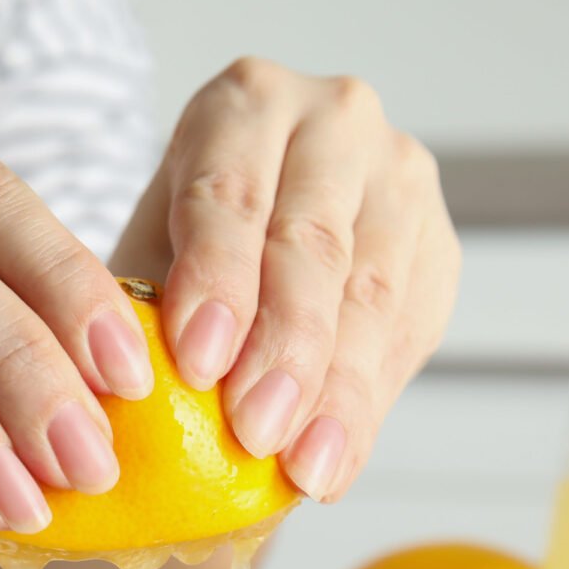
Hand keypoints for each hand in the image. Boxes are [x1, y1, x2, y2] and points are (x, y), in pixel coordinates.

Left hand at [112, 58, 459, 502]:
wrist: (260, 236)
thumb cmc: (188, 242)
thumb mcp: (151, 251)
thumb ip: (146, 303)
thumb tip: (130, 390)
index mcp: (247, 103)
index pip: (232, 192)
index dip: (217, 278)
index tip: (197, 361)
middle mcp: (335, 121)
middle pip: (311, 243)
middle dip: (283, 347)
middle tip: (253, 430)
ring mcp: (399, 179)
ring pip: (373, 293)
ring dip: (335, 392)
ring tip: (299, 465)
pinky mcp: (438, 244)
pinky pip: (410, 332)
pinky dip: (367, 408)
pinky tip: (334, 462)